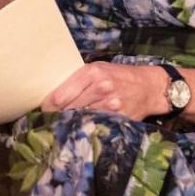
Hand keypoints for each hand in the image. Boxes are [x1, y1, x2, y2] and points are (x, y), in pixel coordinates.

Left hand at [41, 62, 169, 120]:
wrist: (150, 86)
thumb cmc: (119, 76)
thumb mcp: (98, 69)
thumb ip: (78, 79)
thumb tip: (53, 94)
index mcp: (92, 73)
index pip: (60, 96)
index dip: (48, 106)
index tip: (44, 110)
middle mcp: (101, 88)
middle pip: (68, 109)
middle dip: (58, 115)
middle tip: (51, 119)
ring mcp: (111, 105)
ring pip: (80, 119)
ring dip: (71, 122)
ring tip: (65, 123)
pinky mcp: (118, 118)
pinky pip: (95, 125)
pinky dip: (87, 127)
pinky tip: (83, 127)